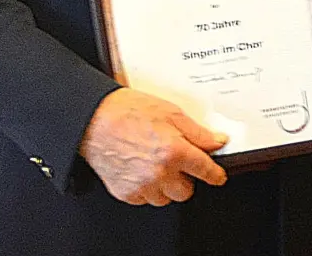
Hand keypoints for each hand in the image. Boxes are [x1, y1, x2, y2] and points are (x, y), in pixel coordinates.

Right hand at [78, 87, 227, 205]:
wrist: (93, 120)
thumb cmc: (128, 112)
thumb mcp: (170, 113)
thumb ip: (197, 132)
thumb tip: (217, 142)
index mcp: (174, 151)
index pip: (205, 171)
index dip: (215, 174)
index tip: (218, 176)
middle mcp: (159, 172)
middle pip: (186, 191)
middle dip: (185, 178)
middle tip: (176, 162)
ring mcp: (142, 185)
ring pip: (165, 198)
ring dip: (165, 186)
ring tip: (155, 164)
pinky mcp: (125, 193)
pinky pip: (145, 199)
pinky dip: (146, 189)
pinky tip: (140, 170)